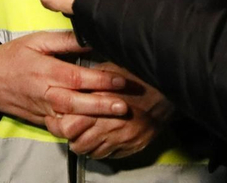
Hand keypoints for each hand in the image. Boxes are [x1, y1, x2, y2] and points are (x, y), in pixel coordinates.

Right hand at [0, 30, 129, 124]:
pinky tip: (95, 128)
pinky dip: (77, 132)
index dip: (99, 80)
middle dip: (102, 106)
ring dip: (92, 121)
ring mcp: (43, 111)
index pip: (76, 78)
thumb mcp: (38, 40)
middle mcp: (45, 94)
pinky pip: (61, 131)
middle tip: (124, 106)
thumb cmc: (14, 55)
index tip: (120, 80)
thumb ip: (66, 40)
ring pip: (69, 122)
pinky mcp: (42, 122)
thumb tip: (92, 37)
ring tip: (114, 118)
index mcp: (45, 72)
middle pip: (76, 103)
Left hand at [45, 62, 173, 159]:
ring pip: (92, 153)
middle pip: (77, 145)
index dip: (60, 124)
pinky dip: (104, 148)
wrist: (167, 88)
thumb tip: (71, 83)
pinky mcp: (133, 146)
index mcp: (99, 106)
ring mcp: (123, 139)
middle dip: (73, 137)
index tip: (60, 119)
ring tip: (89, 132)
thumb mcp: (109, 70)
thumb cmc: (137, 75)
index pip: (67, 127)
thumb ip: (89, 81)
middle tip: (74, 128)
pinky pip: (110, 155)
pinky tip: (105, 137)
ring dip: (88, 144)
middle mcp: (110, 127)